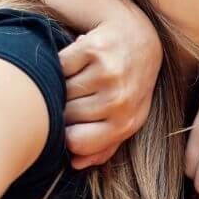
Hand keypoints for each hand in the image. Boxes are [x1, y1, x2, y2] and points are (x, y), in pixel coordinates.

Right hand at [59, 2, 161, 168]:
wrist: (139, 36)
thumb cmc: (129, 83)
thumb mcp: (125, 116)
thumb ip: (103, 145)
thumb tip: (75, 163)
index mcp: (127, 122)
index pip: (76, 143)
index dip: (65, 136)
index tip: (69, 125)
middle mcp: (120, 99)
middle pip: (64, 116)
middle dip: (63, 108)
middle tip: (78, 95)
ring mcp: (107, 73)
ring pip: (60, 91)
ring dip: (62, 85)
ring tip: (80, 78)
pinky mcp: (94, 49)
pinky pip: (59, 66)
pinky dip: (61, 64)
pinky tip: (78, 62)